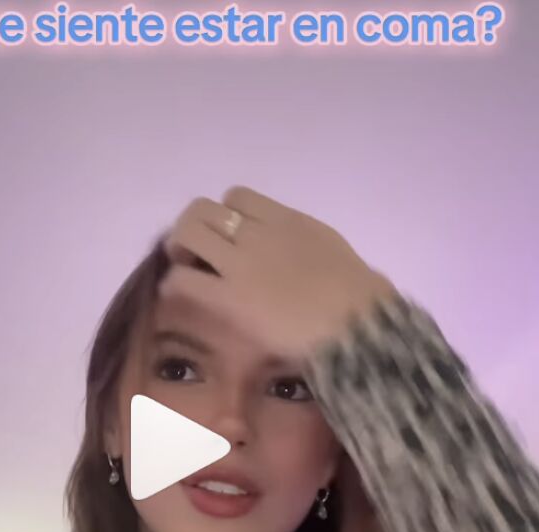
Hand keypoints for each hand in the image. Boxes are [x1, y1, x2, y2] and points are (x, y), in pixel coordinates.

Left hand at [159, 186, 395, 357]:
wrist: (358, 327)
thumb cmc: (361, 297)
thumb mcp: (334, 250)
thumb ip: (307, 242)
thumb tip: (302, 252)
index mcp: (287, 221)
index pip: (238, 197)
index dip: (227, 215)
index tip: (231, 235)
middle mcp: (258, 234)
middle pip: (203, 209)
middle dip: (195, 227)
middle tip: (199, 253)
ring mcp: (240, 265)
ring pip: (187, 234)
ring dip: (181, 249)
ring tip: (190, 270)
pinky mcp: (228, 299)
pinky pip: (183, 280)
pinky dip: (177, 284)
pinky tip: (185, 296)